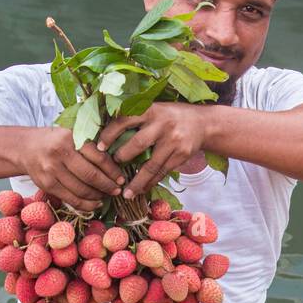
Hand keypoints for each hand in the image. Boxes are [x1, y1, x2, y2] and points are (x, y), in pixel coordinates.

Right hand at [17, 126, 124, 211]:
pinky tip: (95, 203)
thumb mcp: (72, 135)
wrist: (26, 148)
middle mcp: (59, 152)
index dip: (112, 170)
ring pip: (82, 190)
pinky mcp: (47, 184)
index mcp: (70, 137)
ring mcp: (51, 170)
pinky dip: (86, 205)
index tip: (121, 179)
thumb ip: (90, 145)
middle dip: (107, 186)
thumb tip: (117, 164)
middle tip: (116, 190)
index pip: (98, 157)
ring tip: (106, 196)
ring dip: (98, 196)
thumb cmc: (56, 141)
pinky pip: (71, 199)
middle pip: (91, 176)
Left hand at [99, 104, 215, 197]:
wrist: (204, 124)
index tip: (99, 147)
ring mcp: (173, 141)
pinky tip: (142, 189)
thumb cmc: (171, 116)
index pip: (125, 120)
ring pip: (151, 165)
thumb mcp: (154, 109)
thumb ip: (136, 118)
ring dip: (137, 181)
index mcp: (151, 109)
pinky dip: (151, 182)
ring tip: (126, 193)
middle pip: (138, 144)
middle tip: (112, 167)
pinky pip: (162, 172)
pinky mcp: (181, 155)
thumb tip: (108, 135)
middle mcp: (162, 124)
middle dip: (122, 157)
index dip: (110, 134)